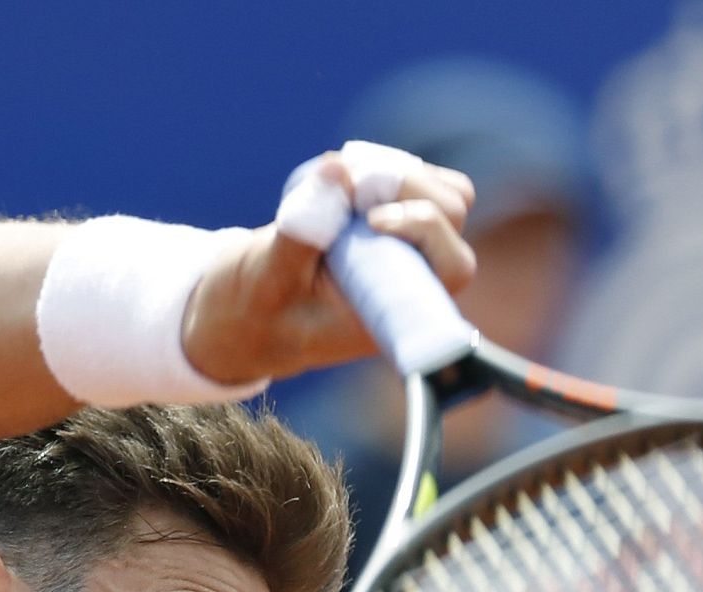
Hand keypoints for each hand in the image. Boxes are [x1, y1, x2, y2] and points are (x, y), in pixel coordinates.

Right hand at [182, 147, 475, 384]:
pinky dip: (385, 168)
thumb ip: (303, 229)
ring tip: (344, 178)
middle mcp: (413, 279)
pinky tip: (343, 179)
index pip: (452, 266)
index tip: (371, 220)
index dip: (424, 227)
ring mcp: (410, 249)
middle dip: (406, 186)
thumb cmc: (262, 311)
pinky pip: (417, 181)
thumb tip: (338, 167)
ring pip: (443, 191)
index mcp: (395, 311)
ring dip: (398, 172)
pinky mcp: (396, 224)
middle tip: (351, 182)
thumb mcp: (270, 277)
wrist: (251, 313)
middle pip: (451, 213)